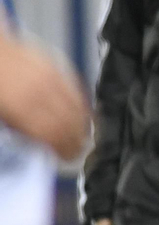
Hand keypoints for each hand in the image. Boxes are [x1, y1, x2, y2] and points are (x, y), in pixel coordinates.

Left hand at [0, 38, 88, 160]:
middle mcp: (41, 91)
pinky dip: (82, 102)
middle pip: (70, 121)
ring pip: (79, 105)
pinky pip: (76, 87)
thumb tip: (41, 142)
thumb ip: (21, 129)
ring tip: (83, 135)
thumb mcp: (2, 114)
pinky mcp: (55, 64)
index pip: (55, 135)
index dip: (66, 150)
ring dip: (84, 123)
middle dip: (77, 139)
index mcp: (22, 107)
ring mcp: (51, 76)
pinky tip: (81, 112)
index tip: (68, 159)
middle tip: (78, 151)